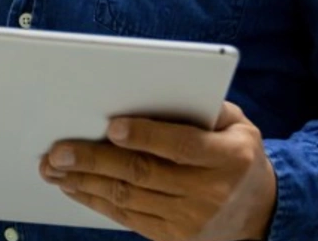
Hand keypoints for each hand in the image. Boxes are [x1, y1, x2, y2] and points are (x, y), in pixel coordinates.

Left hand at [39, 103, 276, 240]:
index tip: (112, 126)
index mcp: (228, 158)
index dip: (146, 136)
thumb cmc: (238, 157)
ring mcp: (190, 219)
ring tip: (53, 169)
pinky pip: (128, 219)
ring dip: (85, 183)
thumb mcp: (239, 127)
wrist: (264, 214)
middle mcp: (209, 191)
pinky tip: (74, 188)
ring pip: (128, 198)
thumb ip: (203, 110)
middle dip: (95, 161)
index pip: (181, 146)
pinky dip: (96, 202)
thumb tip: (156, 91)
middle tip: (59, 151)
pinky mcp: (174, 237)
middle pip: (144, 174)